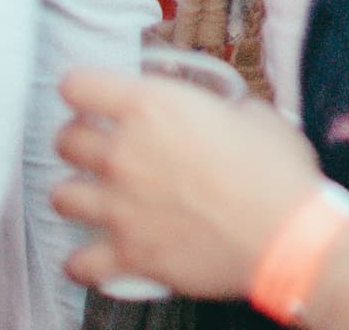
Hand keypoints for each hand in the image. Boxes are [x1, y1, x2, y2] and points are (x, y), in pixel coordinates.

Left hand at [51, 66, 326, 298]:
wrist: (287, 236)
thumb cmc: (277, 171)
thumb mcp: (252, 113)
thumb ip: (216, 107)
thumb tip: (212, 110)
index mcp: (153, 108)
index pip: (79, 86)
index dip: (84, 89)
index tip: (92, 95)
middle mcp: (124, 153)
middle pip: (64, 140)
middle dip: (79, 139)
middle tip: (101, 145)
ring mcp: (119, 207)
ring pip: (61, 197)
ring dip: (78, 193)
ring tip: (98, 196)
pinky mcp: (127, 255)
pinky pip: (78, 261)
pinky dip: (84, 258)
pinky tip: (96, 251)